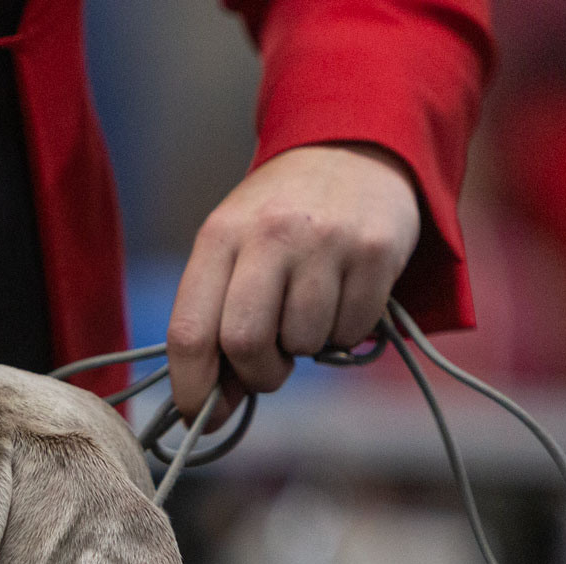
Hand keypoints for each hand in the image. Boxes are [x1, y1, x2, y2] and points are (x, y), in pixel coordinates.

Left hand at [166, 143, 420, 421]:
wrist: (352, 148)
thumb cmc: (279, 219)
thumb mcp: (233, 251)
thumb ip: (215, 320)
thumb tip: (210, 407)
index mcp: (219, 237)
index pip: (189, 332)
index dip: (191, 387)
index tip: (197, 413)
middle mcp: (269, 234)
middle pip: (245, 344)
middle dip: (256, 374)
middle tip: (270, 365)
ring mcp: (326, 241)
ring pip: (303, 343)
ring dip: (304, 349)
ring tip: (307, 313)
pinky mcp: (376, 251)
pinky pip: (351, 331)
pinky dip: (343, 334)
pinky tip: (341, 297)